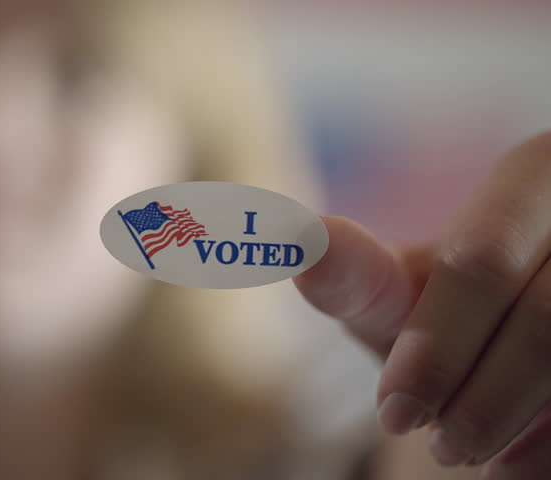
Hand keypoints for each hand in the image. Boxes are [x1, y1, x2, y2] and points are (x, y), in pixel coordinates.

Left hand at [293, 132, 550, 478]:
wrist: (513, 322)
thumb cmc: (451, 303)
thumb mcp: (403, 286)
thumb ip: (360, 274)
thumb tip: (298, 244)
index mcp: (533, 174)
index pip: (482, 260)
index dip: (438, 344)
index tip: (394, 413)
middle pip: (549, 317)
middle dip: (482, 395)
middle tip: (435, 445)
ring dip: (520, 421)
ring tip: (467, 453)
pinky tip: (517, 467)